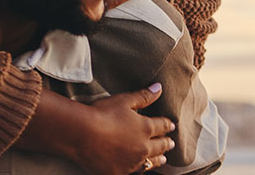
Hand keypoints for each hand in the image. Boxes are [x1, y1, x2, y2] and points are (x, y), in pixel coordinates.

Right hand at [17, 86, 173, 174]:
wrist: (82, 134)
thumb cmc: (102, 114)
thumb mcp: (124, 100)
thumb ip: (143, 96)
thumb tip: (159, 88)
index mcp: (145, 128)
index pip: (161, 126)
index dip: (167, 125)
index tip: (172, 125)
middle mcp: (143, 148)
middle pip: (159, 146)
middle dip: (166, 143)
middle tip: (171, 143)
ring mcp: (132, 162)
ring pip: (150, 162)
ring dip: (158, 160)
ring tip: (162, 159)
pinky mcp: (119, 172)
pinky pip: (134, 173)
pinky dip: (140, 170)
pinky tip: (140, 169)